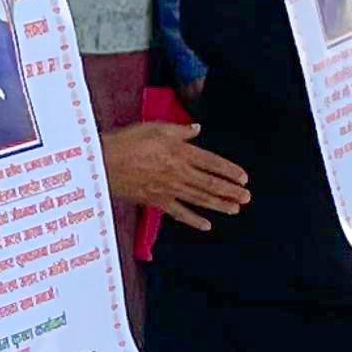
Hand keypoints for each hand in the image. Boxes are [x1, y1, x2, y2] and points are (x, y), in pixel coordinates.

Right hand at [100, 122, 248, 230]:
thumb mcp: (155, 127)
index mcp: (181, 153)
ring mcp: (169, 190)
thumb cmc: (128, 141)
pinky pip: (179, 213)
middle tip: (247, 197)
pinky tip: (206, 225)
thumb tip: (196, 129)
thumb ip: (179, 130)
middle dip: (231, 191)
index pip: (212, 163)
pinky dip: (194, 220)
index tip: (244, 178)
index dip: (229, 171)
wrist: (104, 163)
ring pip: (199, 199)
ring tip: (235, 209)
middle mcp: (179, 173)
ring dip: (219, 205)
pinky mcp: (157, 201)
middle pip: (210, 184)